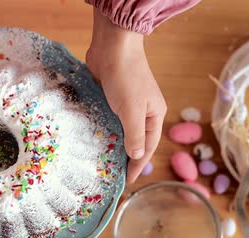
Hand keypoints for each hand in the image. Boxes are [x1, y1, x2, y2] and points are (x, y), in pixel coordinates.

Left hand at [86, 9, 166, 183]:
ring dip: (113, 144)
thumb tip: (136, 156)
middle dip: (126, 157)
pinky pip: (109, 119)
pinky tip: (94, 141)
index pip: (147, 146)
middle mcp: (143, 111)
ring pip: (120, 130)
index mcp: (154, 114)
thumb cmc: (126, 78)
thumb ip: (134, 135)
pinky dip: (103, 131)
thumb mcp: (132, 111)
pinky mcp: (111, 97)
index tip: (127, 180)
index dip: (137, 164)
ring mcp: (126, 104)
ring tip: (103, 163)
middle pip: (135, 140)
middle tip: (113, 175)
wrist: (113, 47)